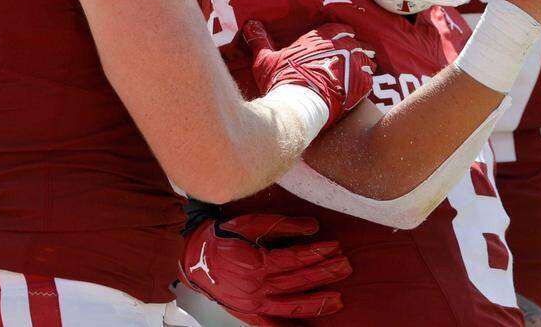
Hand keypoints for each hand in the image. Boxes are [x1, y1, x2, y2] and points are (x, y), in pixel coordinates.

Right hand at [179, 213, 351, 324]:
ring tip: (338, 300)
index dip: (318, 253)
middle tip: (346, 266)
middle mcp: (257, 287)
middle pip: (298, 282)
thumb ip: (283, 225)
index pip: (295, 260)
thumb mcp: (251, 223)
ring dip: (316, 303)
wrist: (194, 258)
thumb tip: (313, 226)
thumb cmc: (223, 238)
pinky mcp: (249, 313)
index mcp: (258, 263)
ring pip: (291, 307)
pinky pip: (272, 325)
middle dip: (325, 274)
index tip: (335, 247)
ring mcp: (254, 303)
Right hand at [243, 21, 374, 130]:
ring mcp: (353, 64)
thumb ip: (260, 40)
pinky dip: (367, 81)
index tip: (345, 37)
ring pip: (367, 59)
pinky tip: (365, 86)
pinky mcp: (361, 82)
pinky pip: (370, 78)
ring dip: (365, 63)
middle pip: (357, 43)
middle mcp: (339, 47)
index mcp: (320, 38)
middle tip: (358, 54)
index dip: (342, 33)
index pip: (339, 28)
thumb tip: (250, 24)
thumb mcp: (266, 59)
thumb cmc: (282, 80)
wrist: (299, 104)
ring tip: (364, 69)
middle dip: (358, 48)